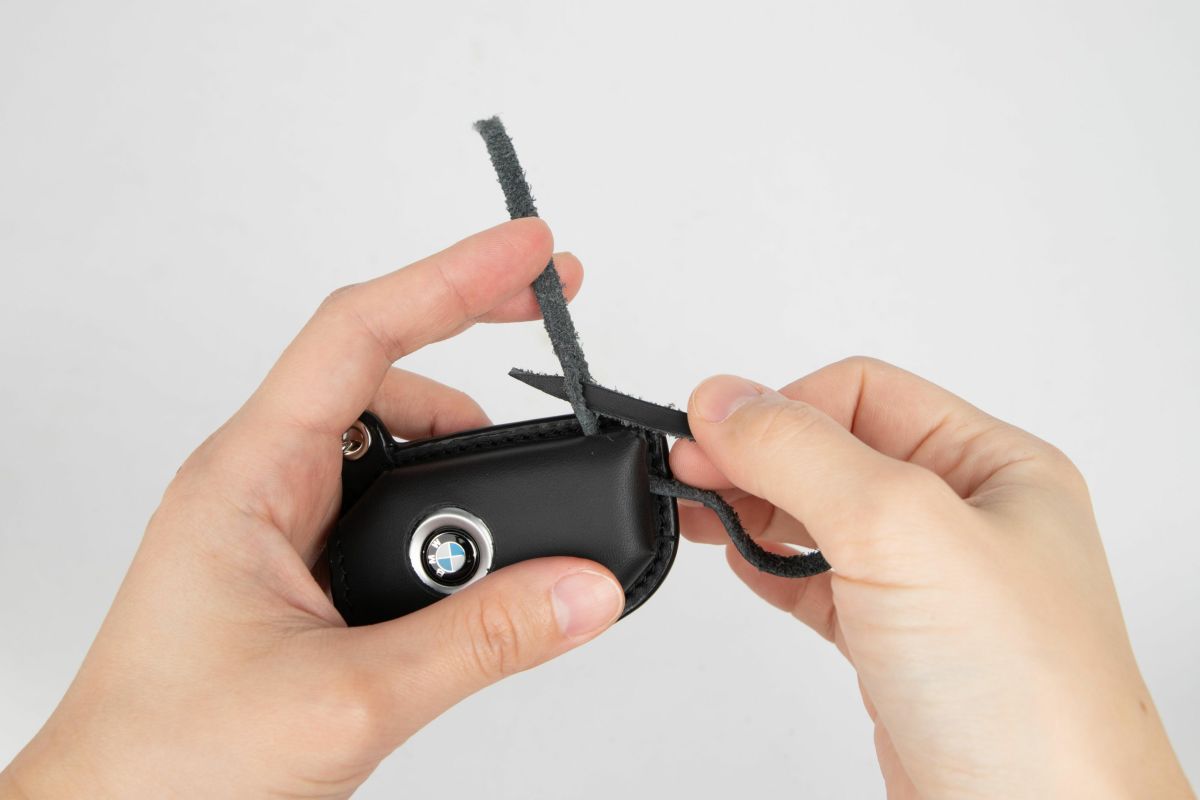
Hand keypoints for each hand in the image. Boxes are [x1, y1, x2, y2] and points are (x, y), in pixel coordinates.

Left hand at [0, 219, 625, 798]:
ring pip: (391, 444)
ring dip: (465, 455)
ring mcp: (282, 525)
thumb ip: (482, 640)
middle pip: (384, 374)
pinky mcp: (303, 567)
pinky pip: (387, 501)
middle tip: (550, 330)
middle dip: (475, 355)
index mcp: (250, 477)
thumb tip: (586, 589)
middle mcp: (265, 484)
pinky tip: (478, 546)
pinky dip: (446, 507)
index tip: (531, 254)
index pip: (358, 335)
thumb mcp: (348, 699)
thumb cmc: (170, 765)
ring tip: (522, 502)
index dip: (451, 280)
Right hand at [671, 359, 1193, 798]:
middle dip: (758, 455)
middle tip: (690, 473)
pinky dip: (772, 567)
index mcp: (996, 466)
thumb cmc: (1025, 696)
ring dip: (756, 507)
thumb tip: (724, 401)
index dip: (782, 405)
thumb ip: (804, 454)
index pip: (864, 392)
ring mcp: (930, 585)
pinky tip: (744, 563)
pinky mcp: (896, 644)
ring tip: (702, 514)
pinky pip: (819, 581)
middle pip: (835, 450)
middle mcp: (966, 519)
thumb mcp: (903, 530)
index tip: (710, 432)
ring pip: (820, 515)